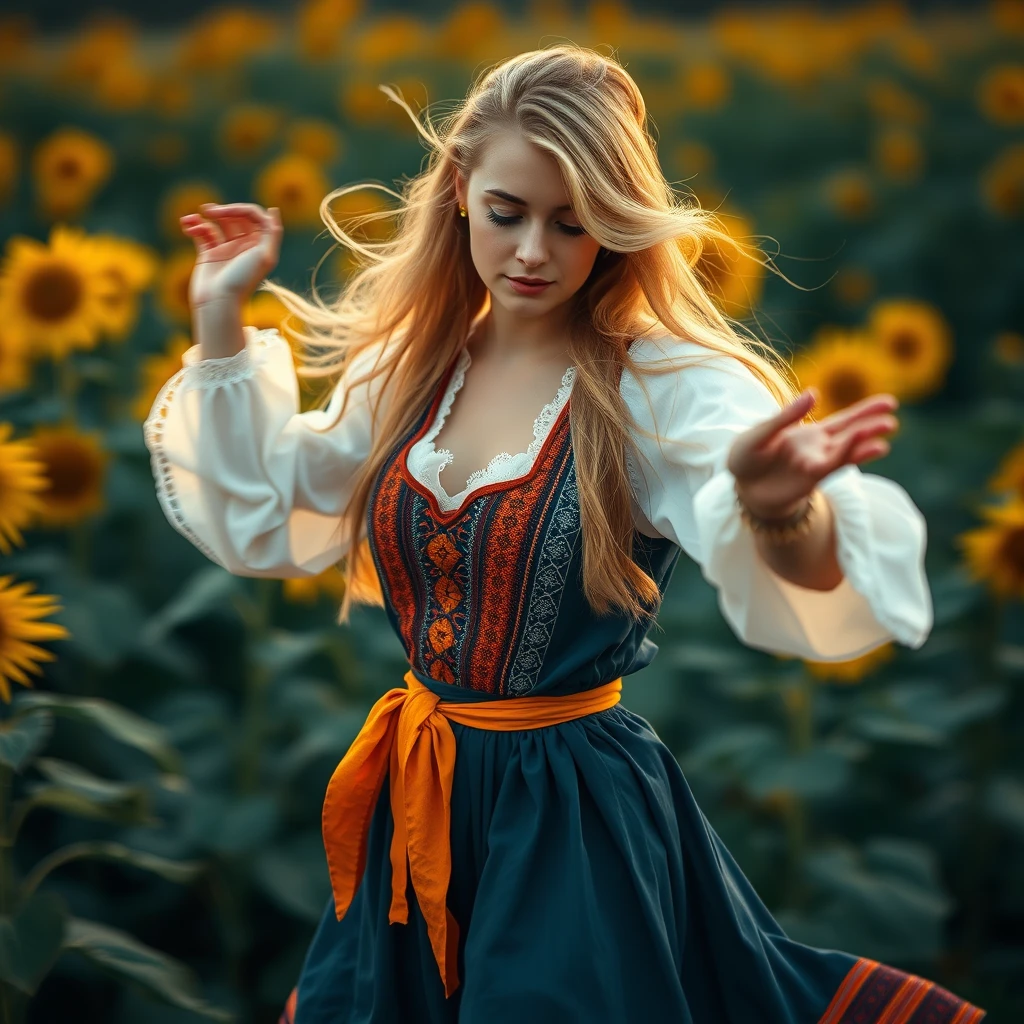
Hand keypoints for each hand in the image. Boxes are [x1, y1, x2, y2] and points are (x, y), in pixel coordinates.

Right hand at [179, 202, 282, 310]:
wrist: (218, 302)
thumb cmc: (242, 281)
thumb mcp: (264, 256)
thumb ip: (271, 233)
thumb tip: (272, 211)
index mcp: (259, 245)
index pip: (253, 216)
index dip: (240, 209)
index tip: (226, 212)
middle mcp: (245, 246)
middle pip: (236, 217)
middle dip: (223, 210)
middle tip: (209, 211)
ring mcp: (227, 250)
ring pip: (217, 223)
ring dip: (205, 216)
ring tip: (192, 218)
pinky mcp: (209, 254)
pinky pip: (202, 233)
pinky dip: (195, 226)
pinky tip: (187, 226)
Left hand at [727, 389, 898, 518]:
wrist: (740, 487)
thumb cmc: (747, 457)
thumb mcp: (760, 432)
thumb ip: (786, 416)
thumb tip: (815, 393)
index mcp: (810, 432)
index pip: (844, 419)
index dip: (866, 411)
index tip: (890, 403)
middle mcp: (819, 447)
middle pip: (851, 433)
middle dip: (871, 426)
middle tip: (892, 418)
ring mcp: (817, 463)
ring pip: (846, 451)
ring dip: (864, 444)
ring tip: (884, 438)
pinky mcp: (811, 478)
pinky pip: (833, 465)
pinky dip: (848, 455)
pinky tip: (865, 448)